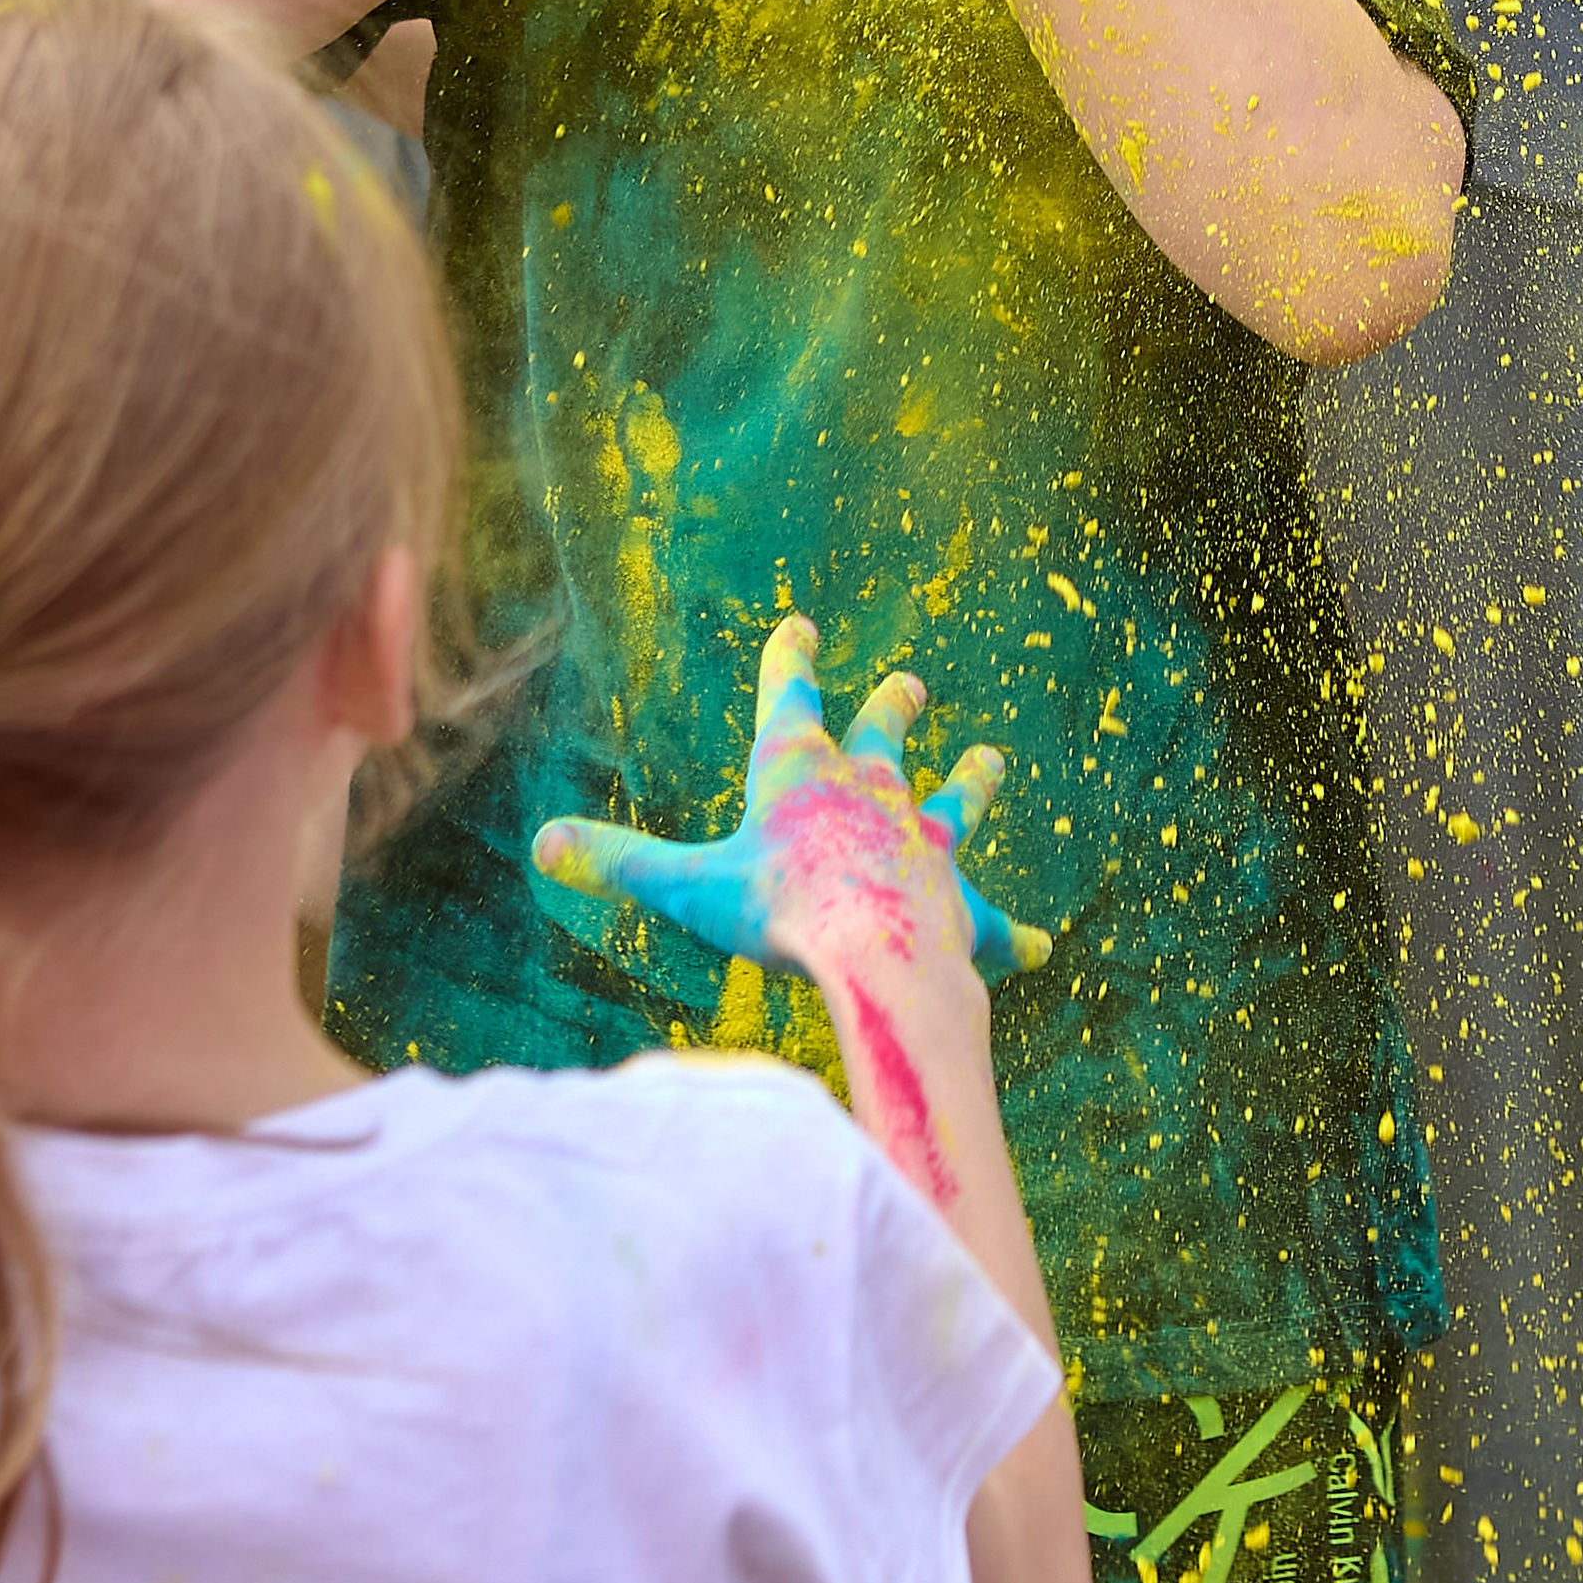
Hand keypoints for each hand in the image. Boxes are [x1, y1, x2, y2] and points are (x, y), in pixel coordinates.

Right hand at [532, 615, 1051, 983]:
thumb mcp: (685, 887)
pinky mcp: (965, 908)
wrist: (875, 957)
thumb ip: (617, 863)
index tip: (802, 625)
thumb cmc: (776, 913)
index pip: (793, 700)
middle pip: (884, 737)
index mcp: (801, 774)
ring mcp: (926, 847)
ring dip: (970, 783)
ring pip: (954, 805)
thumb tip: (540, 845)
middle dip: (892, 709)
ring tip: (990, 760)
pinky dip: (1015, 935)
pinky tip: (1043, 945)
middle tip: (910, 684)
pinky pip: (994, 921)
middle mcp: (872, 794)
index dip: (792, 662)